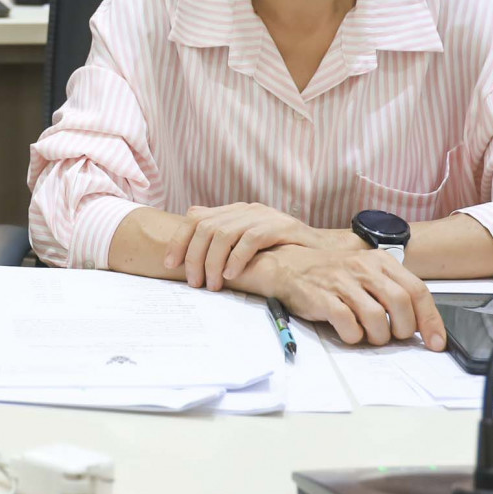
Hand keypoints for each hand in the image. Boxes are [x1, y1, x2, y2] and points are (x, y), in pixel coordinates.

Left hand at [163, 202, 323, 290]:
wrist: (322, 251)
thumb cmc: (281, 252)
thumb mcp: (247, 243)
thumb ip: (223, 237)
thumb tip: (191, 236)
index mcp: (234, 211)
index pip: (195, 218)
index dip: (179, 240)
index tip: (169, 264)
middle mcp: (245, 209)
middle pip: (205, 226)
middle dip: (194, 256)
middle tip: (194, 282)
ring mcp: (263, 215)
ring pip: (223, 233)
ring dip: (212, 261)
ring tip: (212, 284)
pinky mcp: (280, 226)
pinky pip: (250, 239)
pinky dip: (236, 258)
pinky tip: (231, 275)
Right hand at [267, 245, 446, 348]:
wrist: (288, 266)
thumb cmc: (332, 274)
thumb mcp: (366, 272)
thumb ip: (392, 290)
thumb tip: (421, 323)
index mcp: (380, 261)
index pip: (417, 290)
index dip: (431, 320)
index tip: (437, 342)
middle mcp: (363, 268)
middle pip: (401, 304)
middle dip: (404, 329)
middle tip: (394, 336)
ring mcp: (342, 282)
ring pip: (377, 317)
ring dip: (379, 336)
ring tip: (370, 335)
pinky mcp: (323, 298)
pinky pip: (349, 325)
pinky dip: (354, 335)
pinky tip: (349, 331)